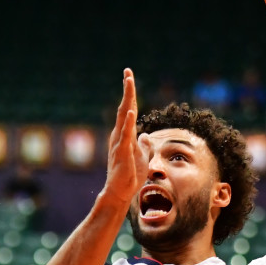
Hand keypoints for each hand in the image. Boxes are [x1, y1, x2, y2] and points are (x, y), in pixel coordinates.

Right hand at [103, 69, 148, 207]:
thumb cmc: (129, 175)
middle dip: (127, 90)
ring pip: (123, 117)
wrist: (120, 192)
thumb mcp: (141, 156)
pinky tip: (131, 112)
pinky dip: (128, 123)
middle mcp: (120, 135)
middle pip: (125, 108)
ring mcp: (120, 143)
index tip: (129, 76)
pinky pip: (125, 136)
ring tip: (129, 83)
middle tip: (128, 72)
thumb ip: (143, 145)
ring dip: (127, 99)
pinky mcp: (122, 153)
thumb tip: (145, 135)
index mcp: (126, 134)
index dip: (131, 94)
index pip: (129, 110)